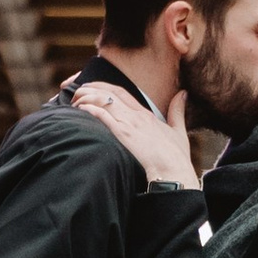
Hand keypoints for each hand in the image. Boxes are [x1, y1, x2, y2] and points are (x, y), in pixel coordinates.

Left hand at [71, 80, 197, 189]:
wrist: (174, 171)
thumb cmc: (176, 156)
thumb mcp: (179, 130)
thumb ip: (177, 111)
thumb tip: (183, 93)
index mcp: (146, 114)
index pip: (121, 92)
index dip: (104, 86)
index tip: (92, 87)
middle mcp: (136, 115)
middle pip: (109, 93)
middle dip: (91, 88)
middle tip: (78, 91)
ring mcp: (129, 124)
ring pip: (104, 101)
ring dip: (86, 98)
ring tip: (75, 101)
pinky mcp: (124, 134)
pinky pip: (103, 116)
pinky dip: (90, 110)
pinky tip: (81, 109)